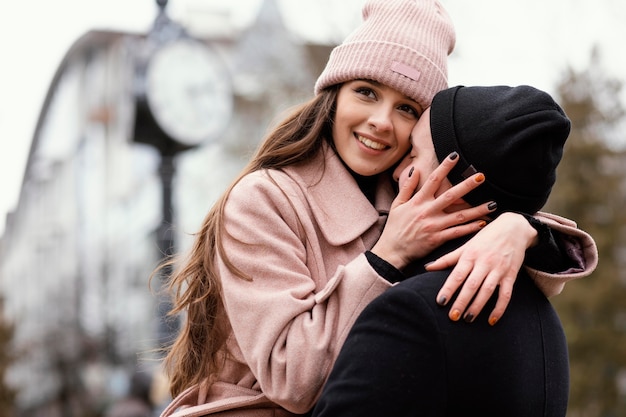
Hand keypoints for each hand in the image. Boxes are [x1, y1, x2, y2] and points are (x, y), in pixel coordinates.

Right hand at [371, 153, 494, 268]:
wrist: (391, 252)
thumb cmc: (394, 228)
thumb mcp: (397, 205)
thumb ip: (407, 187)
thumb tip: (414, 169)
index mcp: (417, 201)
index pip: (432, 180)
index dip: (444, 167)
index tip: (455, 155)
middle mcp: (427, 212)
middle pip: (450, 195)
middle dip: (467, 185)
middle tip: (482, 176)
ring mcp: (433, 226)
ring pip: (459, 216)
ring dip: (477, 210)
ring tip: (493, 204)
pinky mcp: (437, 239)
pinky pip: (457, 232)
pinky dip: (470, 228)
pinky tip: (483, 223)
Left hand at [428, 212, 538, 324]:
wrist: (514, 227)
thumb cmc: (485, 238)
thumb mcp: (466, 245)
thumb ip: (447, 258)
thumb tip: (427, 267)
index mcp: (470, 255)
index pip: (457, 274)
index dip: (448, 288)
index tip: (440, 302)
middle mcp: (484, 262)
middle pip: (471, 285)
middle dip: (461, 302)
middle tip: (452, 317)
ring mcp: (498, 269)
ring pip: (487, 290)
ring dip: (477, 306)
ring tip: (468, 319)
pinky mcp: (511, 275)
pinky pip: (506, 294)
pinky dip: (499, 308)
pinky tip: (491, 320)